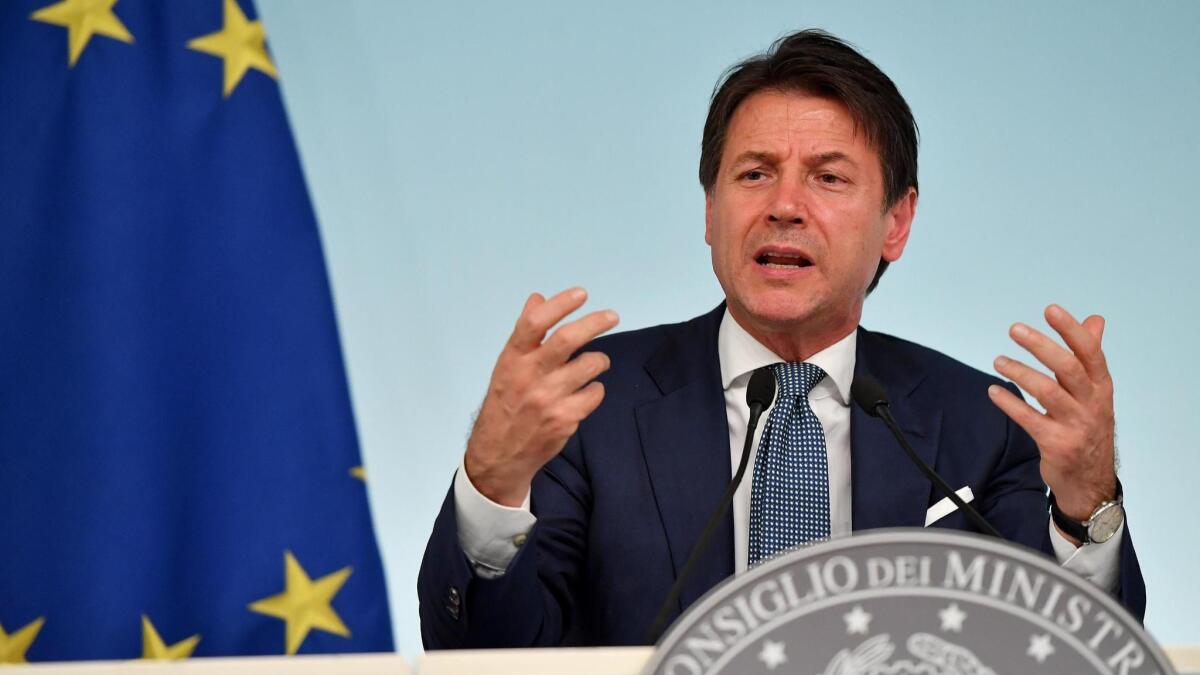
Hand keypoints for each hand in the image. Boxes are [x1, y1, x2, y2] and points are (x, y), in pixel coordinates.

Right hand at [464, 288, 618, 505]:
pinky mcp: (564, 419)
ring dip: (600, 360)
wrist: (498, 454)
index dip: (560, 304)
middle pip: (567, 340)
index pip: (534, 323)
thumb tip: (538, 298)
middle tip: (612, 316)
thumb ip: (526, 334)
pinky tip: (587, 392)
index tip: (581, 294)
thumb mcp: (507, 366)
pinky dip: (596, 389)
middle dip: (595, 323)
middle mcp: (529, 376)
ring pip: (589, 365)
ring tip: (598, 362)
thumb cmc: (505, 404)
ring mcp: (548, 399)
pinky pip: (594, 393)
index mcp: (512, 359)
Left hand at [987, 304, 1116, 524]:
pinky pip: (1029, 419)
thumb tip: (1096, 320)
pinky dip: (1009, 403)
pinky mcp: (1056, 444)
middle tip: (1014, 329)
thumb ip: (1089, 357)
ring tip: (998, 361)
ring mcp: (1075, 425)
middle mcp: (1092, 404)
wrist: (1090, 480)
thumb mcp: (1095, 392)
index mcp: (1101, 386)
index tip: (1050, 309)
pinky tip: (993, 391)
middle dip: (1040, 346)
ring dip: (1019, 372)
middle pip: (1068, 368)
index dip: (1071, 329)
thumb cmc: (1088, 427)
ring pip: (1047, 391)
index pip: (1090, 352)